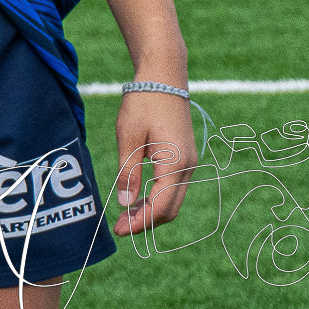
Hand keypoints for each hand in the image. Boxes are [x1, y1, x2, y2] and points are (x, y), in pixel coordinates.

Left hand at [111, 91, 196, 236]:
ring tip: (124, 214)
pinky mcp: (185, 158)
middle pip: (170, 209)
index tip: (118, 229)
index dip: (139, 223)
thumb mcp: (128, 137)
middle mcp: (188, 167)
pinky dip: (157, 198)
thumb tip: (125, 205)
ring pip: (173, 200)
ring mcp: (190, 163)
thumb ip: (127, 172)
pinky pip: (173, 187)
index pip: (160, 207)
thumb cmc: (142, 104)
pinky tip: (137, 197)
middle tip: (118, 225)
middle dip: (145, 222)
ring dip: (151, 211)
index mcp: (175, 164)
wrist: (163, 78)